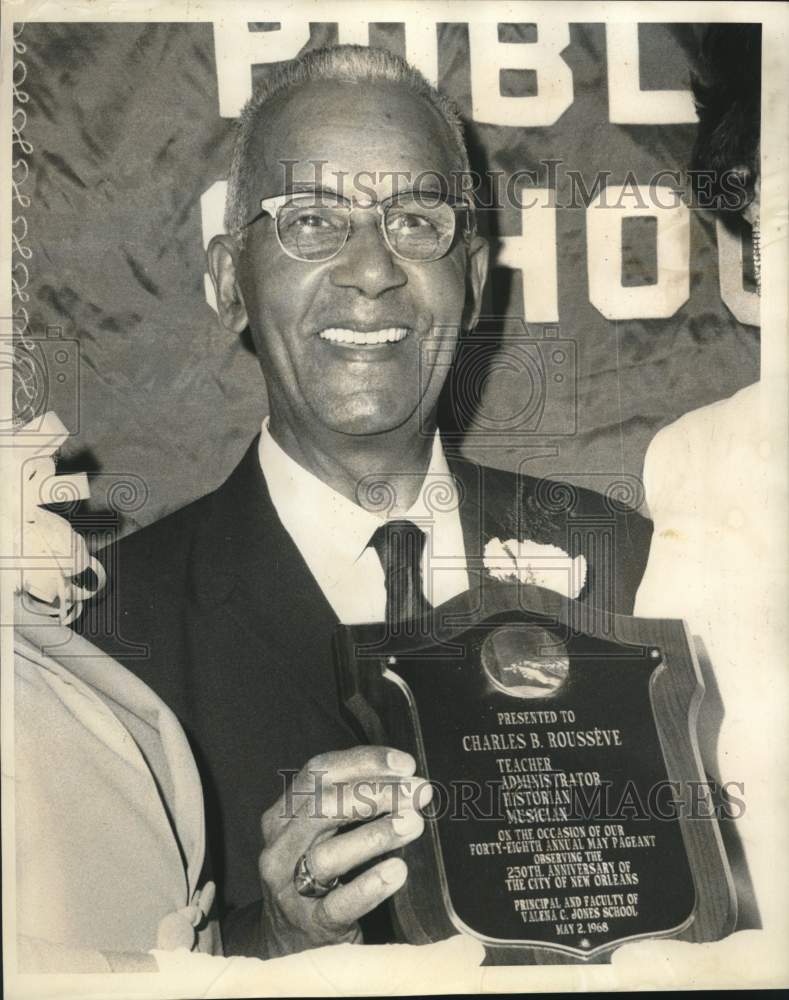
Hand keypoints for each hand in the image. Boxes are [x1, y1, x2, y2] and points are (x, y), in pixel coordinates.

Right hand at [256, 745, 430, 956]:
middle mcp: (279, 847)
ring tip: (414, 823)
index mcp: (282, 815)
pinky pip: (338, 904)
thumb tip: (408, 780)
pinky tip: (397, 871)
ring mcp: (289, 889)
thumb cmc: (317, 873)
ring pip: (327, 855)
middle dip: (375, 794)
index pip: (318, 773)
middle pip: (322, 807)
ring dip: (376, 834)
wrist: (291, 941)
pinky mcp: (309, 925)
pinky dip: (369, 886)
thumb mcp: (322, 832)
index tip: (406, 764)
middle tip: (418, 791)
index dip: (363, 762)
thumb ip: (352, 803)